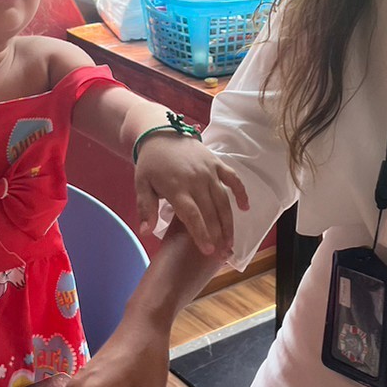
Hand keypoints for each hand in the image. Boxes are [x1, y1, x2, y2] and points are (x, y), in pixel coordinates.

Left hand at [133, 137, 248, 256]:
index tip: (207, 251)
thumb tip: (146, 232)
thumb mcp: (141, 185)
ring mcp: (209, 171)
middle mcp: (196, 180)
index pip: (192, 215)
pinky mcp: (216, 162)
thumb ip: (145, 208)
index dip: (201, 234)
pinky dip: (241, 192)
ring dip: (229, 221)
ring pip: (223, 199)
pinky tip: (245, 207)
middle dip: (218, 234)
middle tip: (222, 253)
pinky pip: (232, 178)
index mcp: (177, 187)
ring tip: (231, 240)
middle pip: (211, 211)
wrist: (160, 133)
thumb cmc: (151, 164)